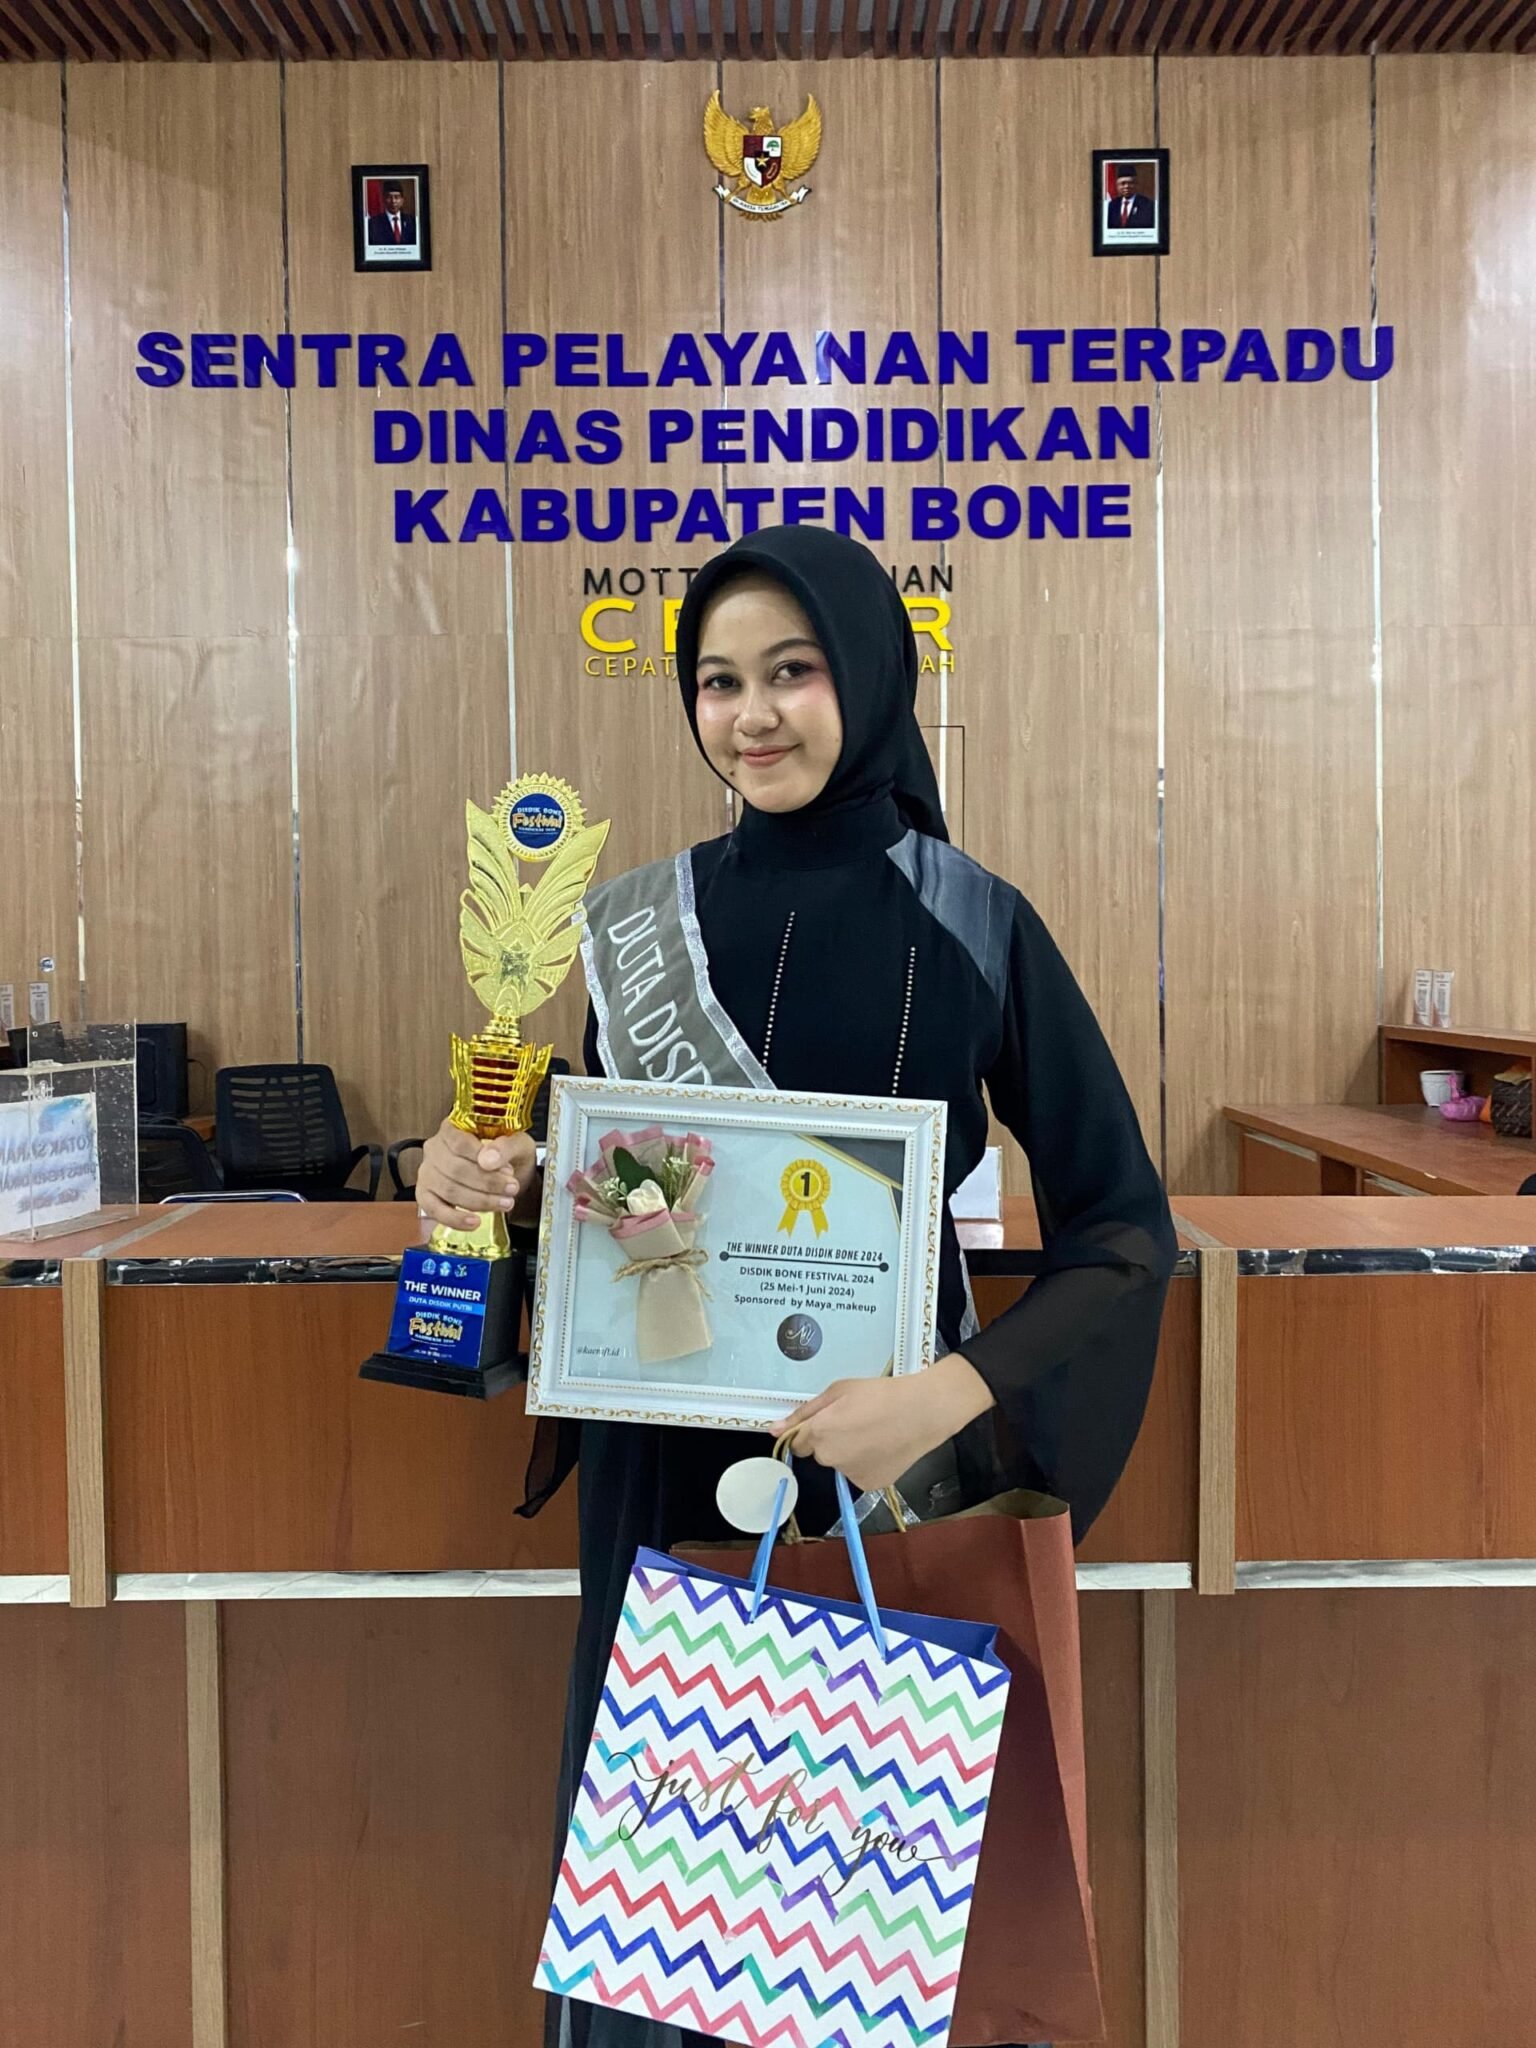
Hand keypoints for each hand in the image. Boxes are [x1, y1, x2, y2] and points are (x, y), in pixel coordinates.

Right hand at [413, 1118, 537, 1233]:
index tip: (506, 1170)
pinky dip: (455, 1219)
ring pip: (448, 1190)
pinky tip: (474, 1222)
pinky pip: (434, 1209)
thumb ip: (506, 1146)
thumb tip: (489, 1159)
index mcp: (453, 1128)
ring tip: (503, 1203)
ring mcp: (428, 1172)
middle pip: (455, 1169)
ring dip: (479, 1201)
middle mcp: (435, 1148)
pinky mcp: (426, 1195)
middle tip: (511, 1189)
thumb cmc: (507, 1154)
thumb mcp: (517, 1143)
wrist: (507, 1173)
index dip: (482, 1158)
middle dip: (487, 1183)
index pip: (460, 1142)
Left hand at [778, 1355, 994, 1494]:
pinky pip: (858, 1474)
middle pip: (819, 1454)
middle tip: (857, 1422)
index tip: (831, 1420)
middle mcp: (829, 1458)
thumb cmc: (880, 1394)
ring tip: (874, 1433)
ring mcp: (849, 1475)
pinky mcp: (869, 1485)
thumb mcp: (838, 1391)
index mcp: (818, 1433)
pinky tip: (882, 1448)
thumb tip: (774, 1430)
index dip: (814, 1429)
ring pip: (840, 1464)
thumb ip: (803, 1413)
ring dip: (849, 1453)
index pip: (798, 1441)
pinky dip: (866, 1464)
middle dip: (830, 1441)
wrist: (922, 1411)